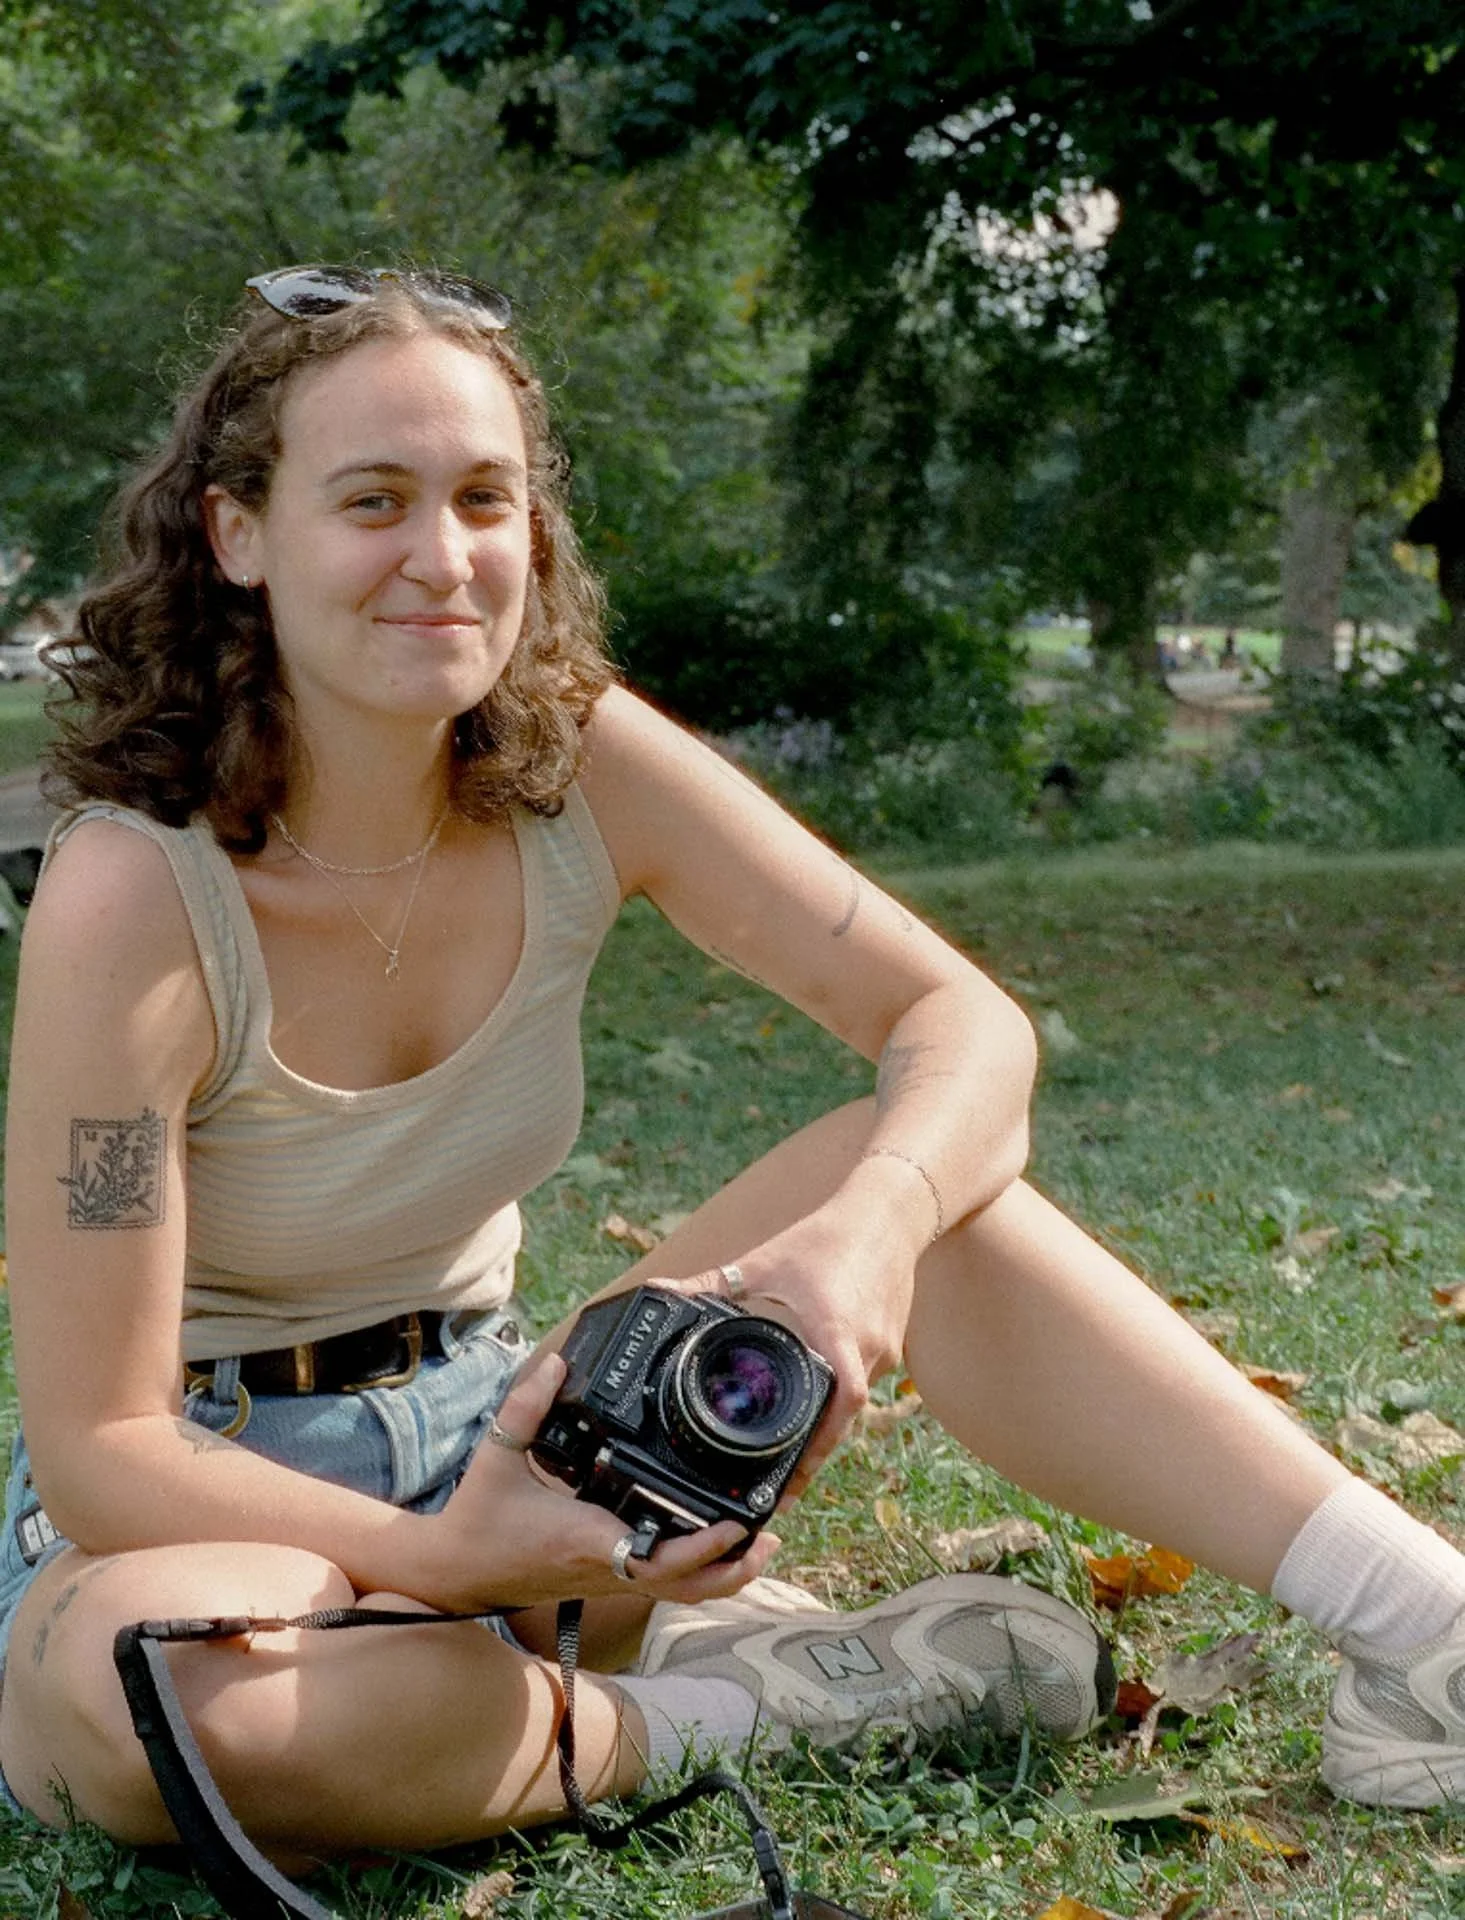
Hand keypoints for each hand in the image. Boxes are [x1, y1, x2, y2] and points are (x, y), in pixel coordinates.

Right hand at [430, 1339, 781, 1611]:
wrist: (457, 1573)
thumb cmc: (479, 1519)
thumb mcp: (497, 1454)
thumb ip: (528, 1406)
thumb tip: (557, 1363)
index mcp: (586, 1537)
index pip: (654, 1556)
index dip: (699, 1546)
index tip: (733, 1524)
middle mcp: (605, 1565)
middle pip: (685, 1585)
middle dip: (732, 1566)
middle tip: (768, 1533)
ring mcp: (608, 1579)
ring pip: (680, 1594)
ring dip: (724, 1575)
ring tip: (762, 1545)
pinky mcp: (606, 1580)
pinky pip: (664, 1586)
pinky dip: (699, 1574)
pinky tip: (719, 1549)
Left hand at [696, 1198, 918, 1503]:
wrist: (888, 1212)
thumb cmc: (826, 1237)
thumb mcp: (761, 1262)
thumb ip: (708, 1284)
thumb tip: (660, 1292)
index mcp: (834, 1331)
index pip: (837, 1407)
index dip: (815, 1451)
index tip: (788, 1482)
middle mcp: (865, 1348)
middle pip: (842, 1420)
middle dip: (812, 1455)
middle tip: (780, 1488)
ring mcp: (886, 1350)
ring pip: (853, 1405)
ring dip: (825, 1427)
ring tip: (794, 1456)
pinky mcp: (894, 1345)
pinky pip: (863, 1382)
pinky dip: (838, 1395)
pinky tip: (817, 1399)